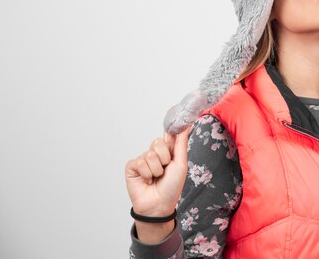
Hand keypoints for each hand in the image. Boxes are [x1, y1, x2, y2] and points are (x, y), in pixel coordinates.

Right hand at [125, 127, 191, 241]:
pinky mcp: (132, 167)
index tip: (173, 113)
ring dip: (156, 169)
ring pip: (149, 154)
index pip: (168, 134)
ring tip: (156, 178)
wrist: (159, 205)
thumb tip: (186, 125)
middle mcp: (155, 154)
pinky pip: (139, 162)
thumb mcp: (180, 164)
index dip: (170, 125)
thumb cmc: (171, 187)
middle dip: (164, 158)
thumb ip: (181, 143)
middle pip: (158, 142)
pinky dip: (146, 173)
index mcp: (168, 152)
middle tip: (164, 170)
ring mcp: (143, 160)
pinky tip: (146, 181)